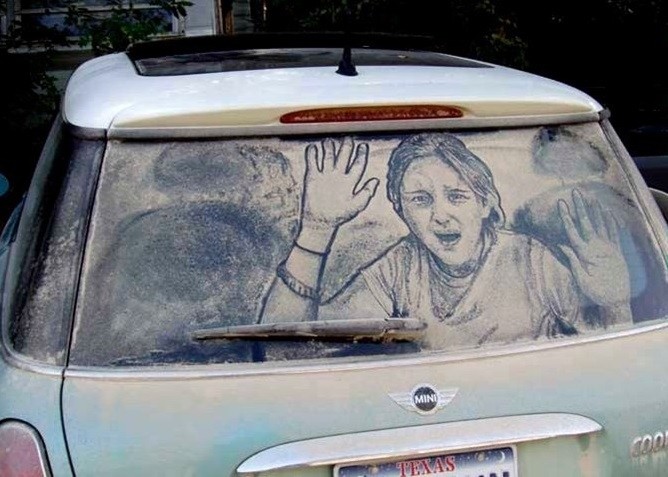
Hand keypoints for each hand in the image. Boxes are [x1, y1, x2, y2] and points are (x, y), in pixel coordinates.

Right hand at [297, 137, 379, 250]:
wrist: (320, 222)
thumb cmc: (339, 215)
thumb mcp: (356, 206)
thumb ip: (366, 194)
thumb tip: (376, 181)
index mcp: (350, 182)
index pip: (357, 164)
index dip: (361, 155)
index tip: (363, 146)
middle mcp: (338, 176)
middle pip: (343, 156)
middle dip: (346, 147)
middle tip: (347, 139)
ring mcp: (325, 175)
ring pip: (328, 156)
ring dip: (329, 148)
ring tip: (328, 142)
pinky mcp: (313, 177)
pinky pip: (312, 162)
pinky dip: (312, 154)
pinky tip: (313, 148)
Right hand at [558, 189, 630, 306]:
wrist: (618, 300)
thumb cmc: (597, 292)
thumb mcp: (581, 279)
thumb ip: (573, 261)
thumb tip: (562, 245)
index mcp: (586, 254)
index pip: (573, 231)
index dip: (566, 216)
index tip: (561, 204)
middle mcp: (598, 247)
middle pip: (587, 223)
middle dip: (580, 207)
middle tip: (575, 193)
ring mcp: (610, 248)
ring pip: (601, 224)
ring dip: (595, 210)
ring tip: (591, 197)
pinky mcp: (618, 251)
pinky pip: (615, 233)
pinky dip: (611, 222)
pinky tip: (608, 212)